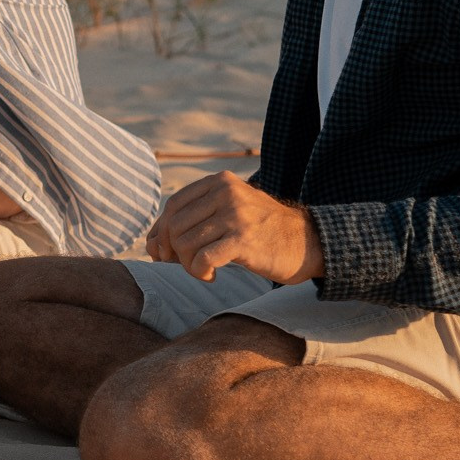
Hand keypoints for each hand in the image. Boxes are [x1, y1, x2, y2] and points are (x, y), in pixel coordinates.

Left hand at [146, 171, 323, 284]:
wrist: (310, 243)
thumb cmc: (264, 231)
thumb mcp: (231, 211)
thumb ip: (195, 218)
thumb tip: (150, 243)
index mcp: (219, 182)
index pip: (173, 205)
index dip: (161, 232)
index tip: (164, 253)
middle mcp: (226, 193)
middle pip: (175, 225)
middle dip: (171, 251)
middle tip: (185, 265)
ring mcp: (235, 215)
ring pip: (185, 243)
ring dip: (187, 265)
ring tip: (203, 271)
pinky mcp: (243, 240)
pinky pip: (202, 259)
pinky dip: (199, 273)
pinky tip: (212, 277)